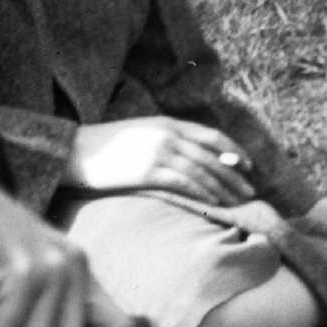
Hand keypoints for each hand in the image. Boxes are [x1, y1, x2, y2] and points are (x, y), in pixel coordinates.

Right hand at [65, 117, 255, 206]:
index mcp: (169, 123)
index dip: (233, 150)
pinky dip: (203, 193)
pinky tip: (214, 203)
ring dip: (223, 187)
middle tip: (250, 189)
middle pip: (211, 155)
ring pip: (202, 171)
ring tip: (236, 201)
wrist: (76, 152)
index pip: (211, 136)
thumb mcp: (144, 134)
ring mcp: (158, 152)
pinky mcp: (148, 172)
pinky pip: (184, 183)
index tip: (247, 164)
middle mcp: (168, 135)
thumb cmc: (108, 146)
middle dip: (234, 174)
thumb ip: (169, 140)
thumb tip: (196, 156)